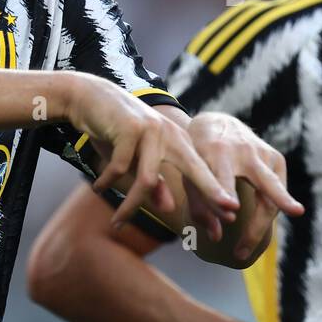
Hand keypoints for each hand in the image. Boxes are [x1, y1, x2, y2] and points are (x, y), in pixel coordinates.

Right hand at [66, 74, 238, 228]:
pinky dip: (106, 182)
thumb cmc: (115, 132)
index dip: (215, 193)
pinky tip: (98, 188)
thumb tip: (169, 208)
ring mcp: (152, 129)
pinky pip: (119, 168)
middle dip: (211, 192)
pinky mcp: (130, 128)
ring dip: (129, 206)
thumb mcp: (136, 161)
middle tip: (232, 215)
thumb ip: (154, 182)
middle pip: (194, 170)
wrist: (88, 96)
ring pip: (146, 180)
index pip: (200, 171)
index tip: (234, 214)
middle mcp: (170, 133)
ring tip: (116, 224)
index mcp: (176, 141)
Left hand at [186, 112, 303, 256]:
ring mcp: (263, 154)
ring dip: (267, 219)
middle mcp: (244, 152)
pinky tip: (255, 229)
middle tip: (295, 212)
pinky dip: (267, 211)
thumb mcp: (190, 174)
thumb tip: (216, 238)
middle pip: (265, 181)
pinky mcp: (276, 158)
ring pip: (274, 191)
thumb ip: (201, 206)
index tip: (231, 210)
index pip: (223, 176)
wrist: (217, 123)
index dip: (227, 194)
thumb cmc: (199, 156)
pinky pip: (275, 191)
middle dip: (279, 198)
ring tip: (247, 248)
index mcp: (216, 152)